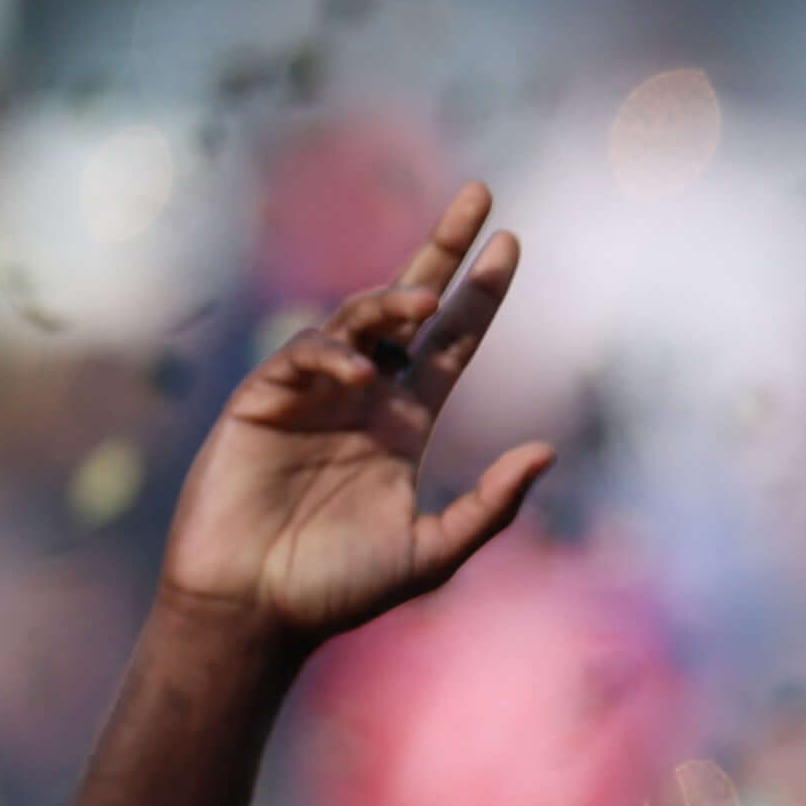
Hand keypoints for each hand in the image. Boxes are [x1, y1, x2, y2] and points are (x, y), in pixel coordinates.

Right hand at [156, 188, 555, 644]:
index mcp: (406, 423)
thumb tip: (548, 452)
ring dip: (389, 304)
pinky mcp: (261, 401)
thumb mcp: (434, 550)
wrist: (257, 609)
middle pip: (406, 306)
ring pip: (354, 321)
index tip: (511, 244)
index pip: (453, 344)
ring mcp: (311, 393)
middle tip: (479, 196)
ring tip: (424, 303)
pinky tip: (359, 377)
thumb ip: (491, 505)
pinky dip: (332, 357)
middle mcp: (363, 396)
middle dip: (440, 250)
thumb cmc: (340, 588)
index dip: (478, 296)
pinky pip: (300, 357)